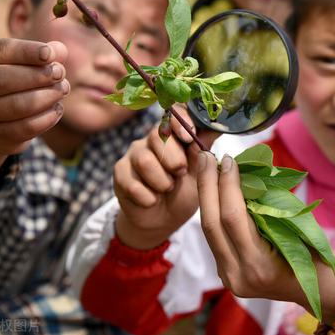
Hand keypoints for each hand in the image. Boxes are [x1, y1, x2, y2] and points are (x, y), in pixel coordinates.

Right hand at [0, 39, 68, 181]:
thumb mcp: (25, 64)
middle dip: (37, 75)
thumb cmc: (16, 82)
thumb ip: (42, 55)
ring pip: (16, 106)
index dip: (25, 51)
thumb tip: (58, 50)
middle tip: (60, 73)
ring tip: (62, 89)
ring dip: (47, 97)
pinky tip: (57, 108)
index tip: (49, 54)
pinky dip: (47, 117)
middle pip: (3, 79)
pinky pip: (25, 128)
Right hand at [114, 105, 217, 249]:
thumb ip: (203, 152)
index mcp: (175, 135)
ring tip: (167, 189)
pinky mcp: (120, 172)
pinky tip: (152, 200)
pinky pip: (132, 182)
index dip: (180, 121)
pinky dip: (147, 197)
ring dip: (161, 181)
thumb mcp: (199, 175)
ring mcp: (133, 154)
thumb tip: (215, 129)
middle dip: (174, 160)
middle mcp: (151, 139)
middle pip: (159, 136)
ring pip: (145, 160)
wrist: (163, 220)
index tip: (189, 136)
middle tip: (181, 174)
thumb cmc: (184, 193)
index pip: (174, 114)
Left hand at [196, 153, 334, 320]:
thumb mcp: (296, 229)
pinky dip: (213, 212)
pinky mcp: (226, 274)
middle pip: (211, 224)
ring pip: (208, 231)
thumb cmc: (313, 254)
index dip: (227, 185)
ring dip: (206, 196)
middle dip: (207, 186)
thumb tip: (243, 175)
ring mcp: (230, 277)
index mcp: (260, 264)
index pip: (233, 217)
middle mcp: (239, 274)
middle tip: (207, 157)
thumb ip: (267, 208)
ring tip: (206, 169)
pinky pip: (214, 239)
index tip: (229, 160)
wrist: (315, 289)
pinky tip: (213, 191)